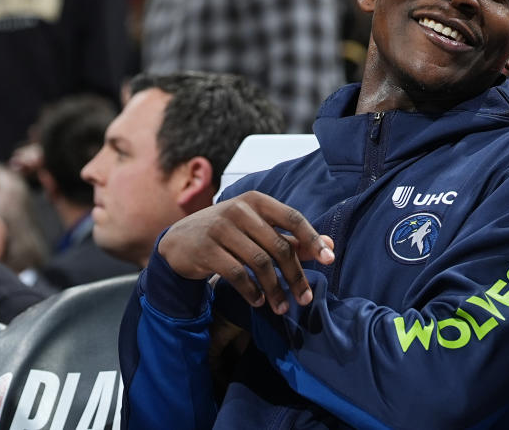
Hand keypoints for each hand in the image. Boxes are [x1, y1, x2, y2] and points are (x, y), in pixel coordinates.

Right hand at [158, 191, 334, 315]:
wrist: (179, 241)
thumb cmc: (228, 234)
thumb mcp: (258, 230)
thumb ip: (291, 238)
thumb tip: (329, 246)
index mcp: (257, 201)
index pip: (292, 217)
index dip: (312, 239)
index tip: (329, 260)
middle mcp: (239, 210)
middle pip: (278, 246)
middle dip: (295, 276)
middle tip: (305, 299)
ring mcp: (221, 228)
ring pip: (259, 262)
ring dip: (275, 289)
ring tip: (281, 307)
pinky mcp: (206, 249)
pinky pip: (237, 274)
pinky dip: (251, 291)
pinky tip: (259, 301)